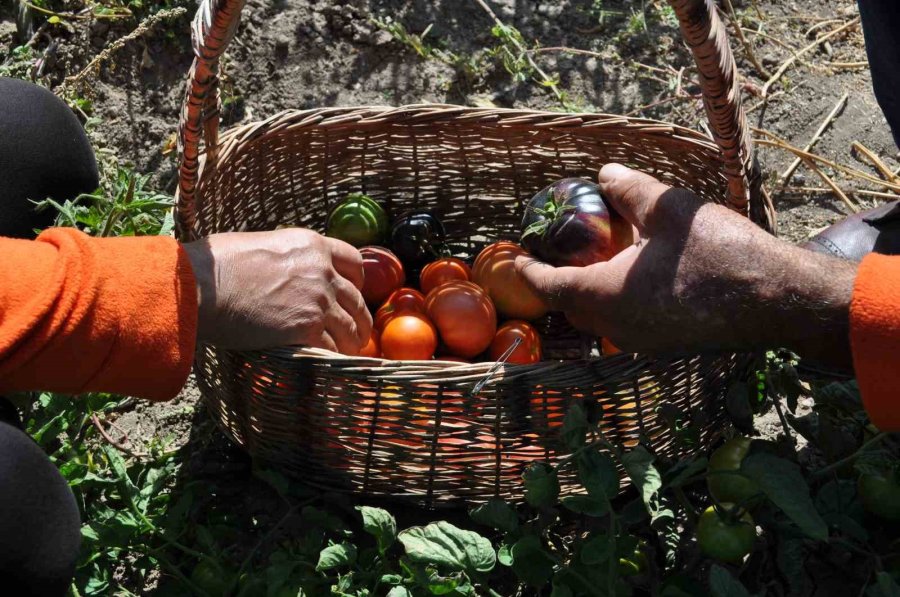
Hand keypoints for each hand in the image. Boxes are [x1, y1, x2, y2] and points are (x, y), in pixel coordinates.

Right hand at [182, 228, 371, 353]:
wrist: (202, 287)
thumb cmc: (218, 264)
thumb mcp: (263, 245)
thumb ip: (288, 258)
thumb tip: (287, 271)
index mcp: (312, 245)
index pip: (354, 261)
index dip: (356, 281)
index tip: (353, 293)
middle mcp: (322, 271)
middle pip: (357, 299)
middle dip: (359, 317)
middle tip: (357, 331)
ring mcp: (318, 301)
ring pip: (351, 327)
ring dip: (352, 341)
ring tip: (348, 351)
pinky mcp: (307, 328)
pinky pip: (332, 347)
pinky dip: (332, 356)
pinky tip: (329, 362)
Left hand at [515, 164, 857, 366]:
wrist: (778, 299)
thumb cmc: (719, 251)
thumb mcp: (668, 208)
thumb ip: (628, 189)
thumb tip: (604, 174)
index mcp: (602, 296)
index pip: (547, 286)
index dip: (528, 269)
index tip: (519, 256)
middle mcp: (615, 328)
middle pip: (571, 307)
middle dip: (561, 282)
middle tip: (564, 252)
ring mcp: (642, 343)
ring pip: (600, 320)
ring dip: (593, 294)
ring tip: (603, 260)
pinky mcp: (667, 347)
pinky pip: (628, 326)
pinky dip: (621, 304)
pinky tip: (641, 278)